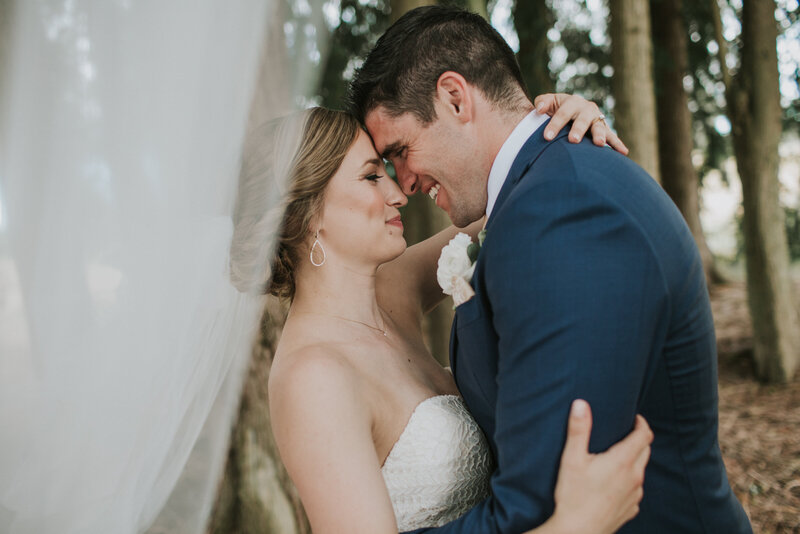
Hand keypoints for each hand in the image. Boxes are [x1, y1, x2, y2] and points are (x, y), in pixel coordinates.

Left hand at [533, 93, 628, 154]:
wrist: (572, 110)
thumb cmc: (556, 108)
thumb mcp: (549, 102)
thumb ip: (542, 102)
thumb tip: (539, 109)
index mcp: (572, 102)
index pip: (562, 113)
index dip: (555, 124)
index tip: (547, 137)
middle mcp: (587, 109)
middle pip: (583, 120)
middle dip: (578, 129)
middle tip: (573, 140)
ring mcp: (597, 119)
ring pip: (599, 127)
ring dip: (599, 135)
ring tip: (598, 144)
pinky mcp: (604, 129)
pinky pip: (612, 137)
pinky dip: (617, 144)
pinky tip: (624, 152)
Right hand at [549, 400, 651, 533]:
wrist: (577, 532)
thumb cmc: (573, 496)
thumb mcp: (571, 459)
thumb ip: (578, 429)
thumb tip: (581, 404)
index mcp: (623, 461)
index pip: (644, 435)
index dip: (641, 423)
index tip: (633, 417)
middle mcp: (635, 478)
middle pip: (645, 451)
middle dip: (638, 439)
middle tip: (623, 432)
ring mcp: (635, 496)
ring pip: (640, 471)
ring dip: (633, 461)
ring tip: (615, 458)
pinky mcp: (630, 510)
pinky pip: (635, 490)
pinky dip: (629, 481)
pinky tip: (613, 484)